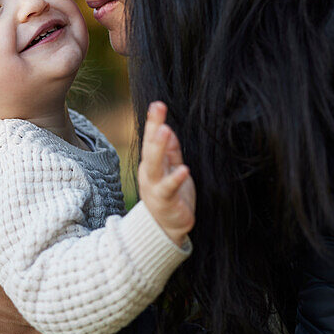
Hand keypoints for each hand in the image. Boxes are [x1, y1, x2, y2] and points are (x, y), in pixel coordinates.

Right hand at [138, 102, 195, 246]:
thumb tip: (167, 128)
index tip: (157, 104)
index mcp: (152, 163)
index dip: (154, 121)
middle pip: (150, 148)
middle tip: (158, 109)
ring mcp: (155, 187)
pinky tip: (184, 169)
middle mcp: (150, 173)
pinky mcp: (165, 202)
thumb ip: (170, 151)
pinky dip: (175, 179)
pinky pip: (169, 188)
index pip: (151, 139)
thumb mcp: (171, 169)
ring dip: (158, 148)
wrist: (166, 229)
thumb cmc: (171, 196)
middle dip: (153, 128)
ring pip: (154, 165)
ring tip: (164, 132)